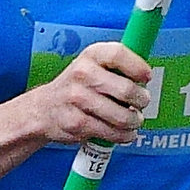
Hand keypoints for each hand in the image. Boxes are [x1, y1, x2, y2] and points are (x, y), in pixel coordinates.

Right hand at [31, 38, 158, 148]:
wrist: (43, 109)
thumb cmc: (76, 87)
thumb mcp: (93, 66)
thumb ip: (119, 66)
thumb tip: (146, 75)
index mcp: (90, 56)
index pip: (118, 54)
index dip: (137, 67)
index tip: (146, 77)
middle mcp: (82, 74)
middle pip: (126, 89)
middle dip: (141, 100)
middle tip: (141, 103)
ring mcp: (77, 99)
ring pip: (122, 116)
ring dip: (134, 121)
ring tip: (134, 120)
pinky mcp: (76, 122)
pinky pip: (111, 132)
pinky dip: (123, 135)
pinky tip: (123, 132)